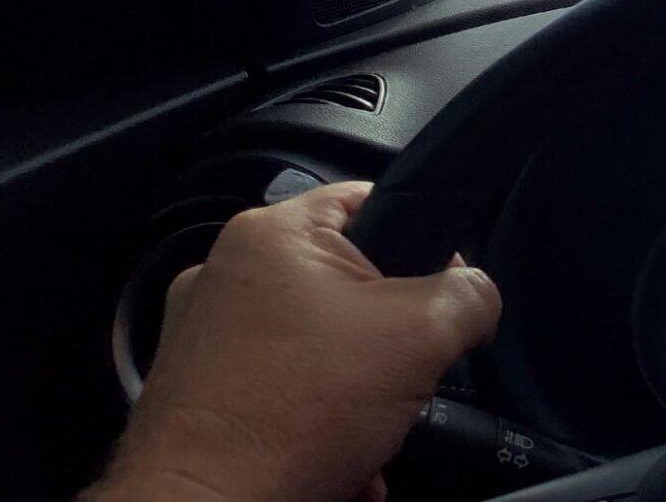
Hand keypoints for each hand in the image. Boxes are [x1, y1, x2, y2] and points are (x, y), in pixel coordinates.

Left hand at [85, 182, 500, 501]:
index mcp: (271, 232)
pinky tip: (339, 463)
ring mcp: (201, 335)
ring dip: (358, 390)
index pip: (373, 202)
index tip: (443, 298)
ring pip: (317, 344)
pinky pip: (278, 386)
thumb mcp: (424, 335)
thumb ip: (470, 295)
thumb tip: (472, 295)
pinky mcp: (193, 393)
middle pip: (349, 284)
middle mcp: (224, 271)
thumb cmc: (302, 411)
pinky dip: (315, 420)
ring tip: (370, 434)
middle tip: (408, 376)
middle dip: (390, 340)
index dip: (423, 244)